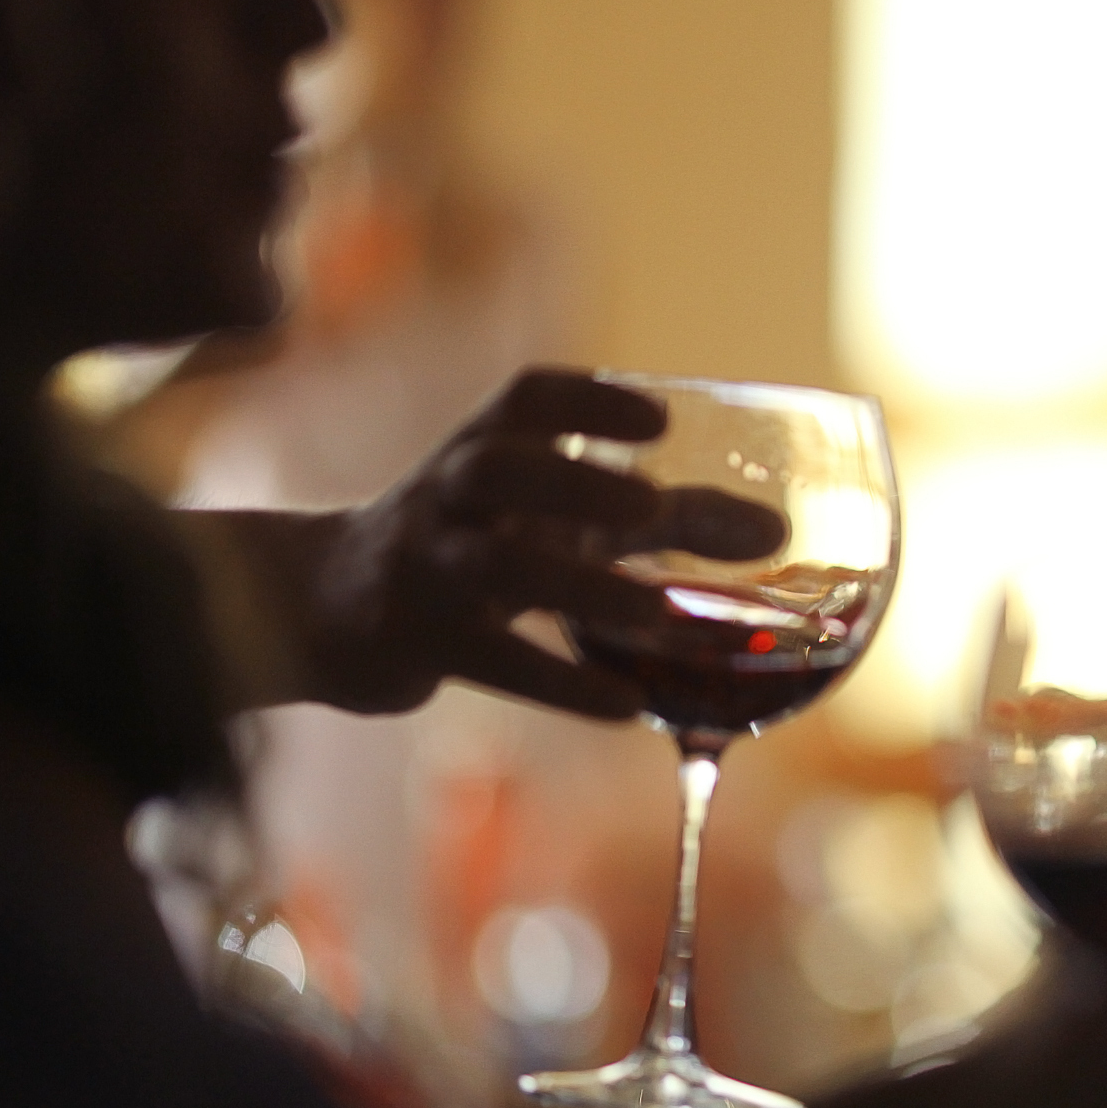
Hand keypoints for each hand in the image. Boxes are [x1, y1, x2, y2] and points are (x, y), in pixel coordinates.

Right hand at [210, 369, 784, 717]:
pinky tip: (627, 707)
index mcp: (487, 448)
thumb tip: (777, 530)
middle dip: (570, 482)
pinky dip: (562, 685)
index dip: (587, 403)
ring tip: (658, 616)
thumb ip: (670, 520)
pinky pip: (494, 662)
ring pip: (496, 568)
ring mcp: (431, 569)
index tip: (656, 417)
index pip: (526, 400)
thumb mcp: (563, 519)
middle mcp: (452, 499)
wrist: (330, 607)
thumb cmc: (479, 544)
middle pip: (498, 471)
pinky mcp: (422, 642)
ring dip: (579, 589)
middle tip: (649, 503)